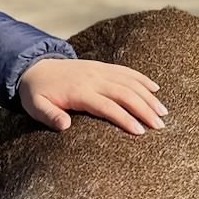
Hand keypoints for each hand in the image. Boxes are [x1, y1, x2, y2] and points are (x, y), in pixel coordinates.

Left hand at [18, 58, 166, 137]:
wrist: (35, 67)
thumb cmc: (37, 93)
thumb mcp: (36, 107)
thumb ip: (49, 116)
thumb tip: (65, 126)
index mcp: (79, 91)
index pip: (107, 106)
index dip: (124, 118)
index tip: (140, 132)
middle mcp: (93, 78)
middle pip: (124, 93)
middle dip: (144, 109)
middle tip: (160, 126)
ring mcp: (99, 70)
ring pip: (129, 82)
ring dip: (148, 96)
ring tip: (163, 112)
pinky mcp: (102, 66)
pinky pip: (126, 71)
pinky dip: (142, 79)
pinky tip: (155, 89)